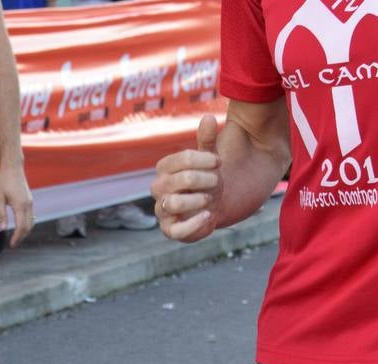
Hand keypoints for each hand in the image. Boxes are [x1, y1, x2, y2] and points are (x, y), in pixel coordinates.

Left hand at [0, 163, 32, 246]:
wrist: (13, 167)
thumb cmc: (3, 181)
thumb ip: (1, 214)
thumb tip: (3, 229)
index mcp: (19, 205)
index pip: (21, 226)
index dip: (17, 238)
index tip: (11, 245)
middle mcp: (28, 205)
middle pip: (28, 227)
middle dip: (21, 237)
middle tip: (13, 244)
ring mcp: (30, 203)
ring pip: (31, 222)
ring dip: (25, 232)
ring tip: (16, 238)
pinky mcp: (30, 201)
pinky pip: (31, 216)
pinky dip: (27, 224)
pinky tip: (20, 227)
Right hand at [152, 113, 221, 242]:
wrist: (210, 207)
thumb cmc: (206, 180)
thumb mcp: (209, 160)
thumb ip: (207, 141)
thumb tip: (208, 117)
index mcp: (164, 168)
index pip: (181, 159)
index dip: (203, 159)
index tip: (219, 162)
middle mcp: (158, 188)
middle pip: (181, 179)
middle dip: (205, 180)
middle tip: (217, 181)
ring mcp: (162, 210)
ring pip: (174, 203)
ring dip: (197, 199)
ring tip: (210, 199)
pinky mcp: (169, 230)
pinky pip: (175, 231)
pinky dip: (194, 223)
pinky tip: (209, 215)